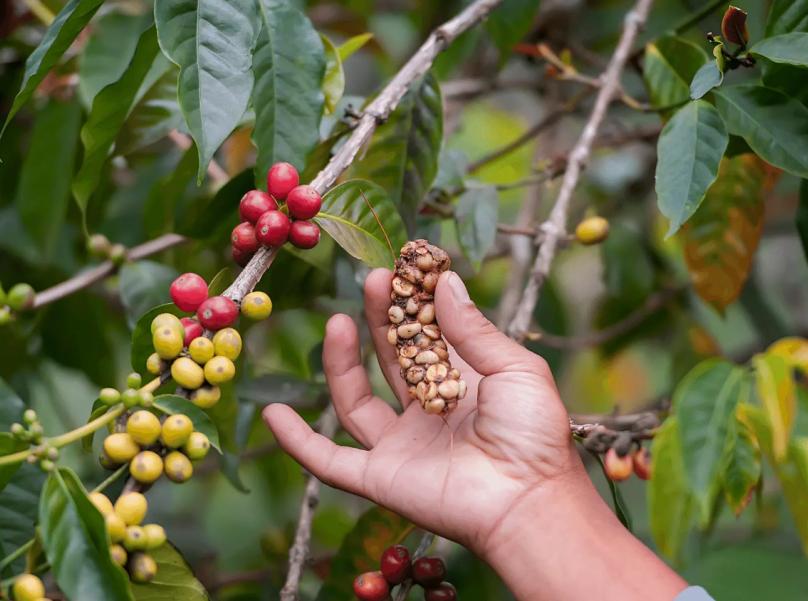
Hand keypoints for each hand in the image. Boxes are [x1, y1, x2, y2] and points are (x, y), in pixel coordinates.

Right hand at [263, 269, 587, 553]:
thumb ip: (474, 330)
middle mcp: (429, 414)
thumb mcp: (514, 369)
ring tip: (339, 321)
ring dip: (341, 363)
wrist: (527, 500)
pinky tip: (272, 413)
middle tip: (372, 280)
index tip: (403, 268)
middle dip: (379, 320)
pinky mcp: (380, 478)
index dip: (414, 304)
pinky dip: (297, 442)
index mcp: (464, 386)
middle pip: (390, 361)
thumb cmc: (535, 436)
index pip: (429, 338)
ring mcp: (402, 446)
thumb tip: (445, 281)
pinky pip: (329, 461)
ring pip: (356, 401)